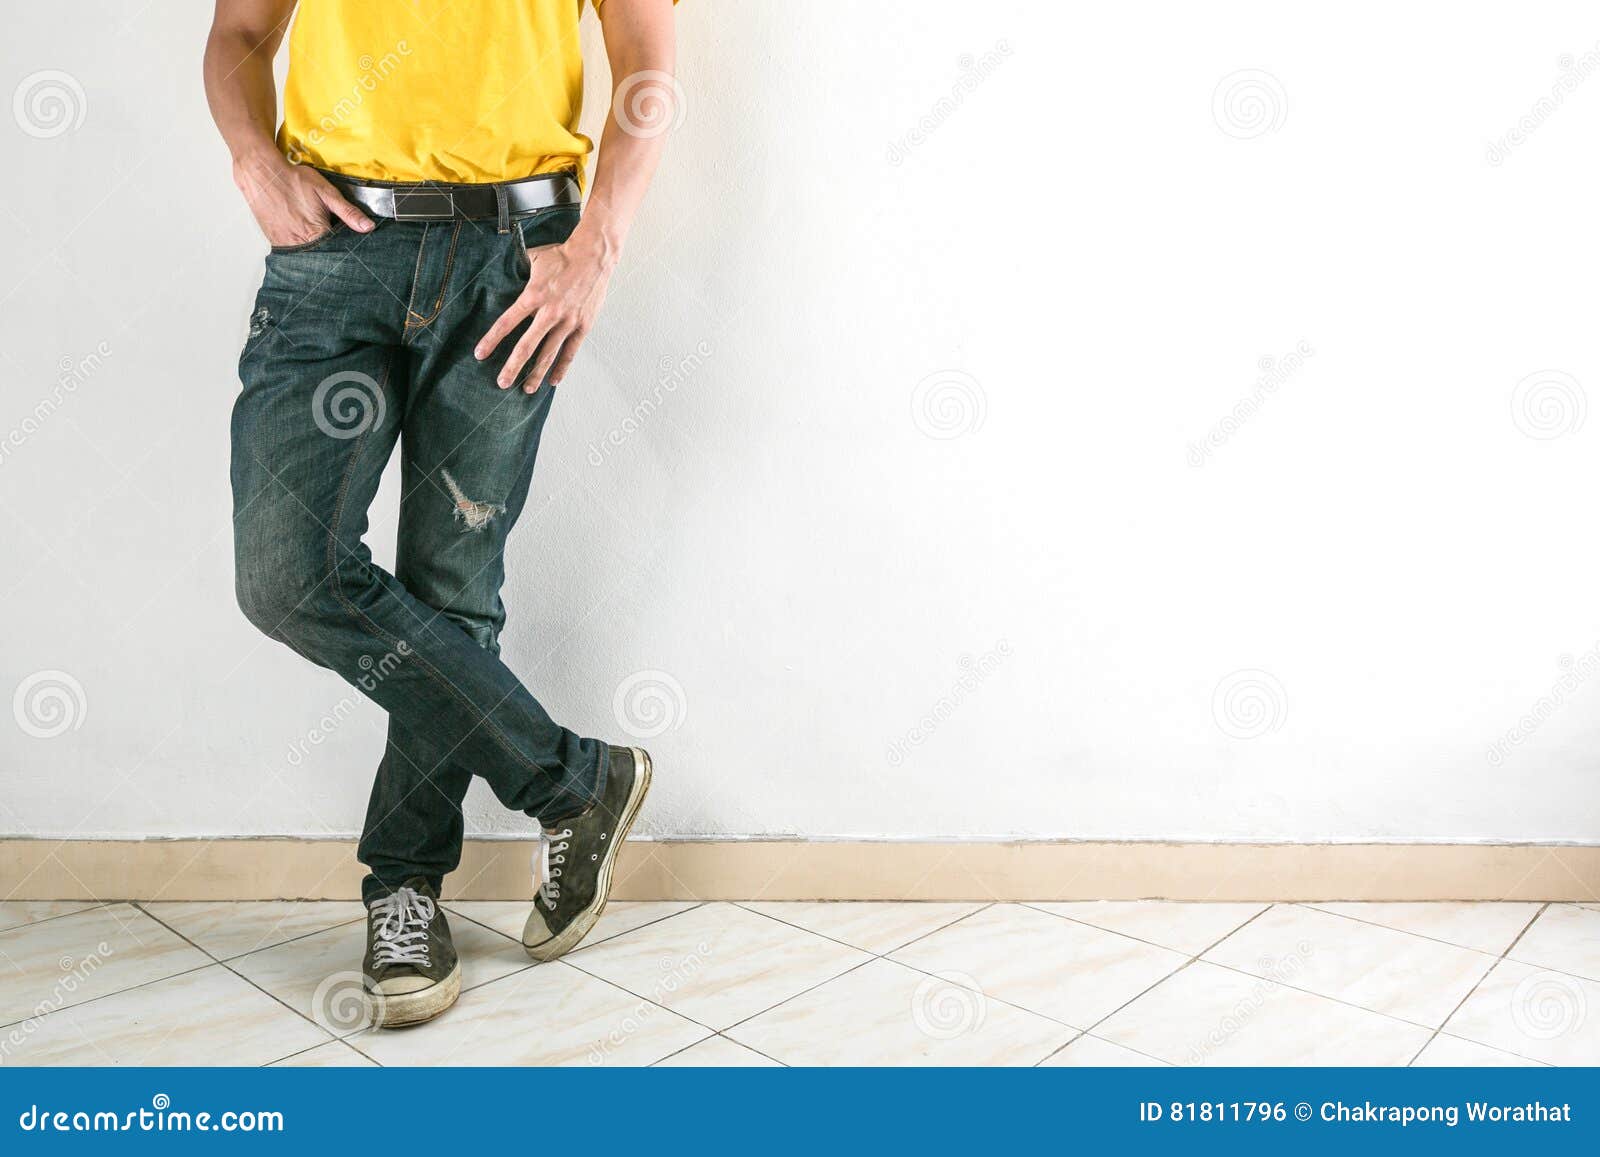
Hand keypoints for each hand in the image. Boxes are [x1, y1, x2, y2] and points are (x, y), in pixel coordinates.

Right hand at [233, 152, 372, 247]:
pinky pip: (293, 252)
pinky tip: (305, 237)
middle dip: (332, 252)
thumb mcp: (326, 192)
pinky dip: (301, 248)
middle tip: (333, 239)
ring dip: (316, 251)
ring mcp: (285, 244)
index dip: (346, 248)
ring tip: (318, 238)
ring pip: (307, 256)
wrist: (262, 174)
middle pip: (323, 256)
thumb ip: (348, 212)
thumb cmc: (294, 180)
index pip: (339, 251)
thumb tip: (368, 227)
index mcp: (316, 234)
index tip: (351, 246)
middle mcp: (300, 243)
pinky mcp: (275, 241)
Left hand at [474, 230, 615, 390]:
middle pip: (526, 346)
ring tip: (526, 389)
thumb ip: (519, 271)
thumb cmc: (562, 255)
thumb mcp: (534, 259)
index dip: (492, 340)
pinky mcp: (583, 325)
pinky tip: (553, 381)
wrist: (594, 255)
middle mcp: (549, 312)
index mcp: (533, 296)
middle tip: (501, 383)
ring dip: (537, 374)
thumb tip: (504, 272)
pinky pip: (571, 351)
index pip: (507, 323)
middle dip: (512, 367)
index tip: (480, 354)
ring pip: (549, 354)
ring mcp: (568, 321)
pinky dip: (562, 367)